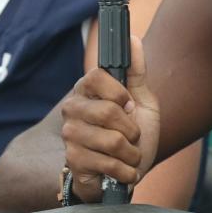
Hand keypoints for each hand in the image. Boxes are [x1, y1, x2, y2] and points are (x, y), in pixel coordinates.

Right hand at [61, 36, 159, 202]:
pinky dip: (125, 170)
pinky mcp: (73, 162)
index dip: (119, 92)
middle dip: (132, 129)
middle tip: (133, 137)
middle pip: (108, 111)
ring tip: (129, 155)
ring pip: (112, 140)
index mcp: (87, 90)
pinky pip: (108, 163)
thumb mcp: (141, 101)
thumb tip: (133, 39)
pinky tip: (123, 171)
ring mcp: (70, 136)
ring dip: (132, 153)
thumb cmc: (133, 134)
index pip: (96, 76)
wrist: (126, 173)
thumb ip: (137, 71)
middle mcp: (73, 109)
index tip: (129, 105)